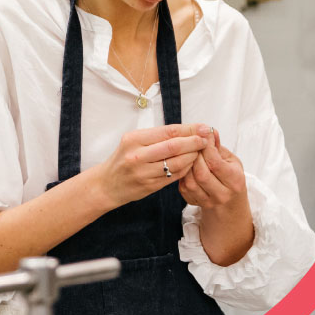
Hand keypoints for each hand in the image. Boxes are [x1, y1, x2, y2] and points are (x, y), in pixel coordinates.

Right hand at [93, 124, 210, 208]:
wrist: (107, 184)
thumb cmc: (123, 159)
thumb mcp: (133, 141)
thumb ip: (157, 136)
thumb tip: (188, 129)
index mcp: (134, 139)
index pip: (168, 131)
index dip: (189, 129)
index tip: (203, 127)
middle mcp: (137, 155)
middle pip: (174, 146)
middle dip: (194, 142)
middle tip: (207, 139)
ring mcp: (143, 173)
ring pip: (176, 162)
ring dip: (193, 156)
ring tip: (201, 151)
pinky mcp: (149, 186)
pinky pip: (174, 176)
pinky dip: (186, 169)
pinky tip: (191, 164)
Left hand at [178, 127, 247, 212]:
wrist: (230, 202)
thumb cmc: (231, 176)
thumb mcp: (231, 160)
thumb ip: (219, 147)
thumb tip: (209, 132)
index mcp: (235, 181)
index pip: (215, 163)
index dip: (206, 147)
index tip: (203, 135)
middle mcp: (222, 194)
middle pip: (201, 173)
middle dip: (195, 156)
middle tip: (193, 144)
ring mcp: (208, 201)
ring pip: (190, 182)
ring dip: (187, 165)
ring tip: (190, 154)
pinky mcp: (194, 202)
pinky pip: (184, 187)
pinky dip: (183, 174)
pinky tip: (187, 166)